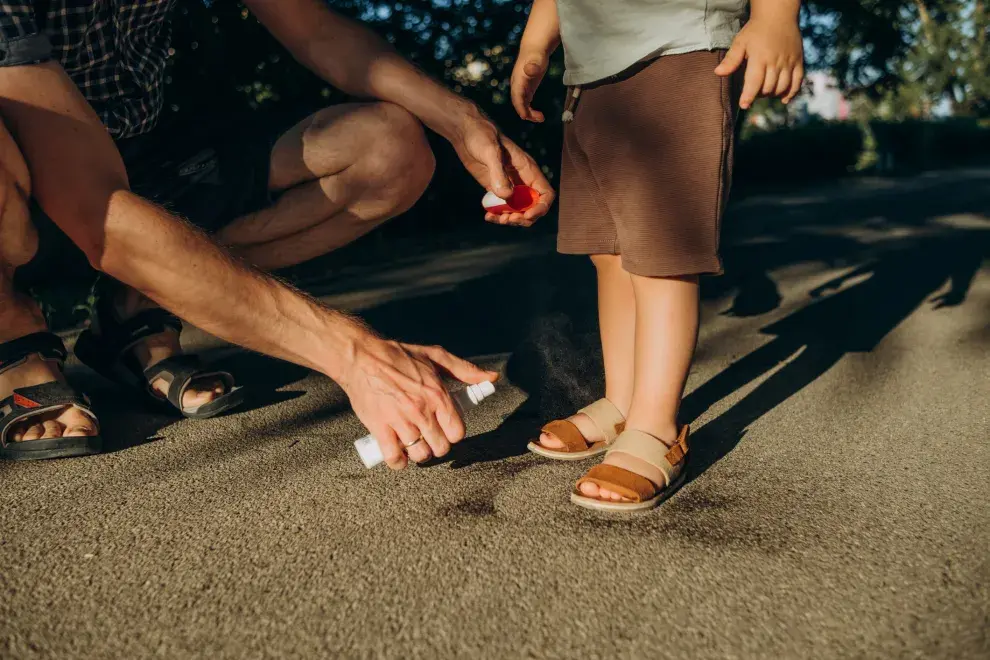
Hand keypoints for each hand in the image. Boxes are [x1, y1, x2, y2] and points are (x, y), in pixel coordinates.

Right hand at [337, 332, 498, 469]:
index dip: (454, 433)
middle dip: (438, 445)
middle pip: (440, 447)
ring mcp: (400, 421)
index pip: (457, 432)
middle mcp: (421, 411)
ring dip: (419, 453)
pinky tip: (399, 454)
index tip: (447, 429)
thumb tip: (491, 378)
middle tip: (430, 437)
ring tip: (415, 444)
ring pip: (420, 454)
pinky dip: (398, 462)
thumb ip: (465, 370)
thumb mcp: (435, 356)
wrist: (361, 357)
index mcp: (437, 394)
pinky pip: (394, 458)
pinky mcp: (380, 428)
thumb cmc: (398, 355)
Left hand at [449, 107, 554, 226]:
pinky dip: (497, 216)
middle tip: (506, 219)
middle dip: (523, 217)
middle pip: (532, 207)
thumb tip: (506, 196)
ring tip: (496, 219)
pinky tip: (487, 216)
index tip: (526, 215)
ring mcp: (508, 185)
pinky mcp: (495, 188)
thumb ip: (498, 173)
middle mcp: (521, 179)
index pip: (545, 193)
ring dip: (510, 219)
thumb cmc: (481, 135)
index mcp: (527, 169)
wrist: (465, 131)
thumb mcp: (490, 151)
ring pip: (518, 210)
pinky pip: (502, 208)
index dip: (540, 207)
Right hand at [511, 51, 549, 122]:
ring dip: (530, 114)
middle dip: (526, 113)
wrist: (534, 49)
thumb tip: (531, 70)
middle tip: (540, 118)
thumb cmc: (536, 54)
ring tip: (541, 118)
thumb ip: (533, 65)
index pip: (516, 96)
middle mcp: (517, 86)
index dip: (520, 107)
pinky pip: (526, 104)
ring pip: (522, 105)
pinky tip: (540, 115)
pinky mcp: (526, 90)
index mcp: (518, 80)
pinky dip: (531, 111)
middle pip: (518, 103)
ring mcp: (521, 89)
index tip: (525, 116)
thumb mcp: (536, 59)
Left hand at [715, 14, 804, 108]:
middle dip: (759, 95)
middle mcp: (776, 61)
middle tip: (753, 91)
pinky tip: (783, 99)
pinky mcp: (798, 61)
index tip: (744, 105)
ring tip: (765, 91)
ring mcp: (789, 62)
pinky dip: (791, 93)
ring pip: (782, 87)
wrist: (778, 16)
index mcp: (760, 58)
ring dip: (772, 94)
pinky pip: (797, 82)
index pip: (754, 83)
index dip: (748, 97)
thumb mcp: (740, 42)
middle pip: (768, 88)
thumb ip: (731, 59)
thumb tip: (717, 72)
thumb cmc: (755, 31)